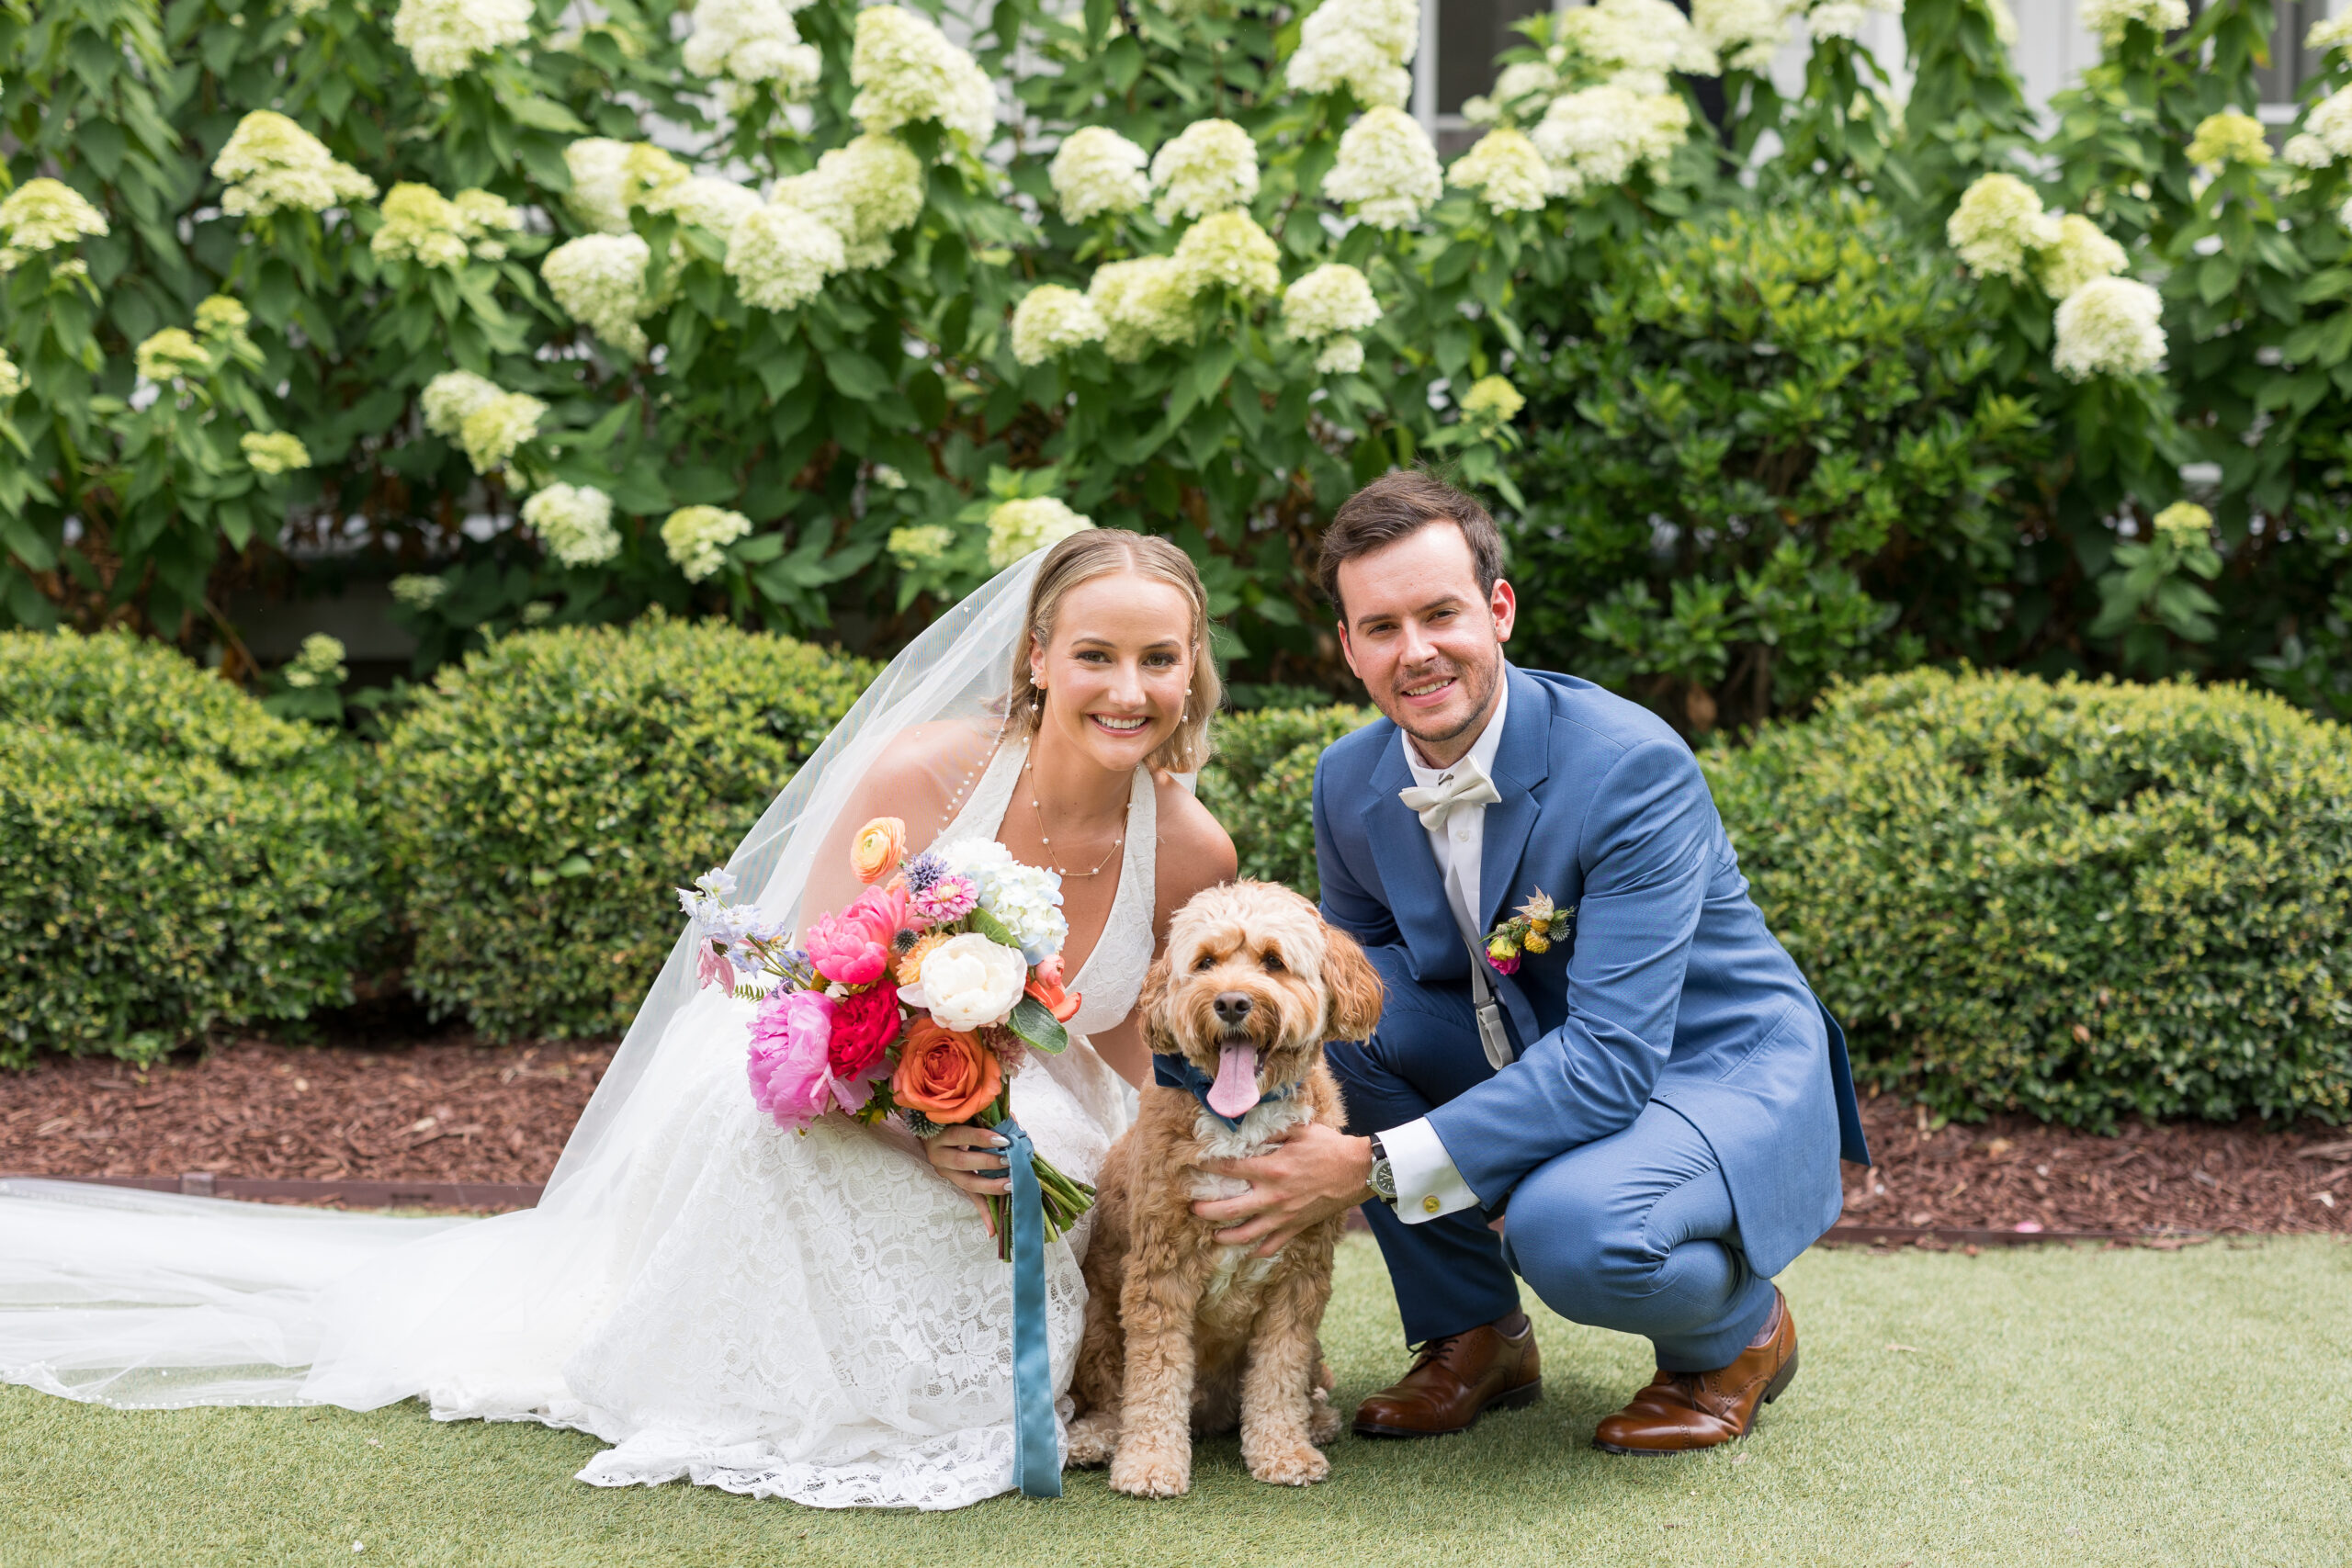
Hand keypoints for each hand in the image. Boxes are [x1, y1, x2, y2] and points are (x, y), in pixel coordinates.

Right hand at [926, 1123, 1008, 1236]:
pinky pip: (970, 1199)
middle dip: (988, 1163)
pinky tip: (993, 1231)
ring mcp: (945, 1172)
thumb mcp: (965, 1116)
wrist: (931, 1130)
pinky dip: (984, 1214)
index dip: (981, 1138)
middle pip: (963, 1161)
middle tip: (1010, 1161)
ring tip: (1010, 1185)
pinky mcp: (955, 1183)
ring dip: (990, 1186)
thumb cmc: (955, 1119)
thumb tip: (1012, 1124)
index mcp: (941, 1134)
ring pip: (967, 1183)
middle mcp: (939, 1155)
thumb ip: (986, 1117)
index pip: (961, 1135)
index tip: (1004, 1139)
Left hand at [1190, 1122, 1373, 1258]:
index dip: (1209, 1165)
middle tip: (1193, 1209)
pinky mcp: (1295, 1226)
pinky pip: (1272, 1245)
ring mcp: (1283, 1216)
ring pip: (1247, 1234)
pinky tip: (1247, 1251)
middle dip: (1207, 1210)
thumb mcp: (1300, 1130)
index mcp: (1272, 1169)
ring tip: (1213, 1234)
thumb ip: (1272, 1131)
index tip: (1194, 1163)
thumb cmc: (1329, 1147)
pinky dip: (1258, 1251)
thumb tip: (1249, 1130)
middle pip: (1230, 1209)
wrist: (1357, 1171)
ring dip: (1226, 1236)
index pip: (1230, 1168)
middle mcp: (1273, 1196)